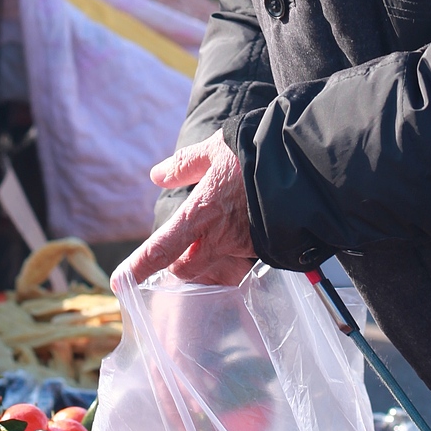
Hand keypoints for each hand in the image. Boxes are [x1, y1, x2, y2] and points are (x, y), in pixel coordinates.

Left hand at [120, 129, 255, 286]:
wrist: (309, 168)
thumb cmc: (258, 154)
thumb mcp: (215, 149)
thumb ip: (185, 165)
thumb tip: (157, 175)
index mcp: (201, 214)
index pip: (162, 248)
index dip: (140, 266)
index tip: (121, 281)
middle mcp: (220, 238)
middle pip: (186, 269)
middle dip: (175, 266)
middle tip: (172, 254)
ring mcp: (244, 248)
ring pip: (213, 271)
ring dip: (203, 267)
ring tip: (204, 251)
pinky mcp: (265, 250)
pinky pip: (240, 265)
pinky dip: (231, 260)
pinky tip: (234, 245)